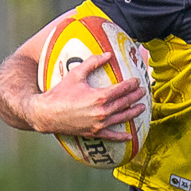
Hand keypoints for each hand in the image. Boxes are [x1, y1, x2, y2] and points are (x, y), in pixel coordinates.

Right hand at [27, 53, 144, 138]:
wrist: (46, 114)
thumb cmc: (60, 93)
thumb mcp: (76, 74)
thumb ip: (93, 62)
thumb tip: (108, 54)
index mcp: (100, 97)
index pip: (123, 89)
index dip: (132, 84)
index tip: (137, 81)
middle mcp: (102, 112)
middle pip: (125, 103)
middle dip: (136, 96)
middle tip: (143, 92)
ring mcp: (99, 124)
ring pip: (123, 118)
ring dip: (134, 112)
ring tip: (142, 107)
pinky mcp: (94, 133)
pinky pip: (112, 136)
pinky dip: (122, 136)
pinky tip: (130, 136)